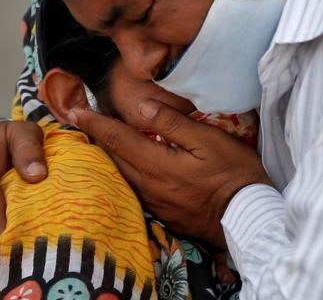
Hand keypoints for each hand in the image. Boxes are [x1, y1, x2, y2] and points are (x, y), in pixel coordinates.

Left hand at [68, 99, 270, 247]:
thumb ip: (173, 123)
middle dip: (95, 140)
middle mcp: (150, 187)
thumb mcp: (208, 140)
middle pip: (113, 159)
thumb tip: (142, 105)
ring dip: (107, 158)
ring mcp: (156, 204)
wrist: (248, 217)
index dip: (94, 123)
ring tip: (97, 143)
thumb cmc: (234, 173)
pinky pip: (135, 190)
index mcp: (158, 165)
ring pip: (121, 177)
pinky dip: (124, 174)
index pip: (117, 139)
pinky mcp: (164, 215)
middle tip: (80, 123)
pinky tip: (126, 168)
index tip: (74, 110)